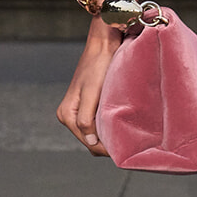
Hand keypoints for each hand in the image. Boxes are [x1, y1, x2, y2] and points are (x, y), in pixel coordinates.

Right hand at [55, 24, 120, 155]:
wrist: (104, 44)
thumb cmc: (98, 66)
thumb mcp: (91, 92)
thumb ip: (86, 118)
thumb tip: (90, 142)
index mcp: (67, 114)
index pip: (87, 142)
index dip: (105, 148)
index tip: (124, 151)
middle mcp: (69, 115)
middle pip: (90, 140)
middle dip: (107, 144)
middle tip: (130, 146)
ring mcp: (79, 111)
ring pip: (95, 133)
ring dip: (109, 136)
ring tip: (128, 137)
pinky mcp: (89, 105)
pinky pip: (99, 124)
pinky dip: (109, 127)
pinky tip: (123, 127)